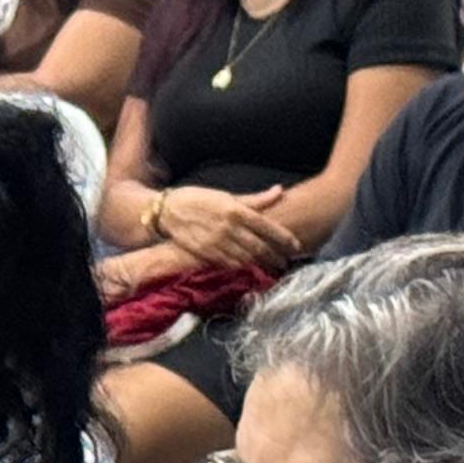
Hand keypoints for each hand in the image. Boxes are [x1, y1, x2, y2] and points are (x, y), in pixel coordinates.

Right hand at [151, 183, 304, 267]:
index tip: (297, 246)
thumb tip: (280, 191)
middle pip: (259, 247)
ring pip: (247, 258)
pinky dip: (244, 268)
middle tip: (288, 262)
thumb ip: (255, 199)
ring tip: (274, 268)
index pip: (267, 227)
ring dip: (262, 265)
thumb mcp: (227, 195)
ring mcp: (217, 243)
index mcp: (236, 210)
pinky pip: (230, 264)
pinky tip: (252, 270)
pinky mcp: (206, 254)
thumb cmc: (198, 199)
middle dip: (276, 256)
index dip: (284, 238)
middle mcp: (229, 228)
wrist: (166, 212)